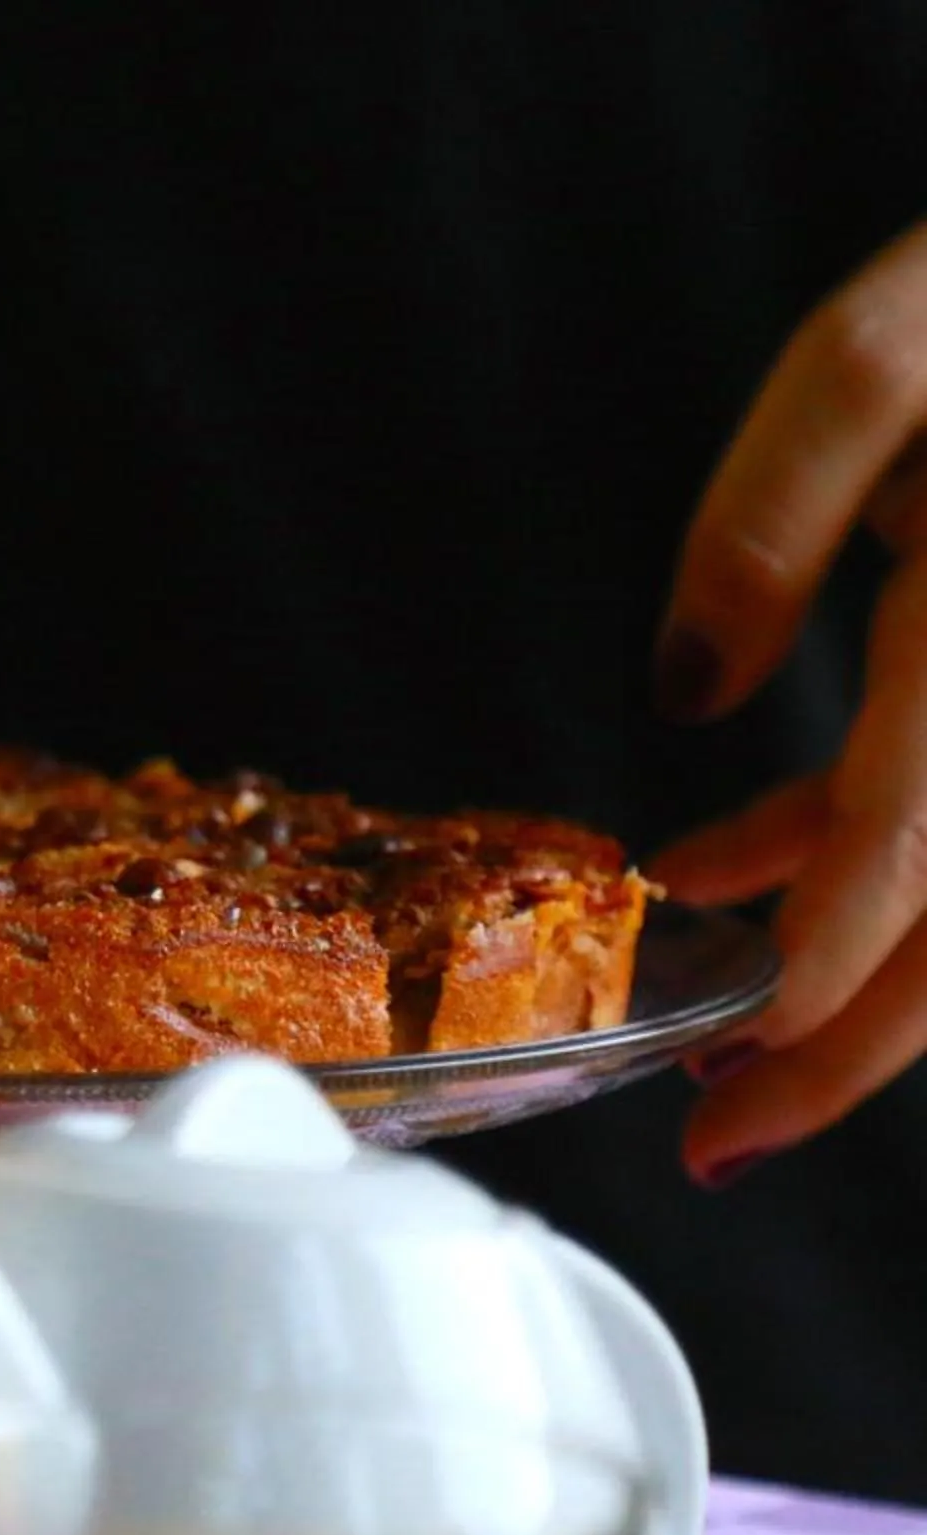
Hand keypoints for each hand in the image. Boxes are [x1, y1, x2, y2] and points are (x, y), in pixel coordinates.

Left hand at [648, 216, 926, 1183]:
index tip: (755, 1049)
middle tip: (721, 1140)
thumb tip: (689, 685)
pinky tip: (742, 867)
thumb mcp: (895, 345)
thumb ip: (785, 503)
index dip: (847, 954)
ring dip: (858, 970)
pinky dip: (864, 850)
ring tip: (719, 1038)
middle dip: (853, 1046)